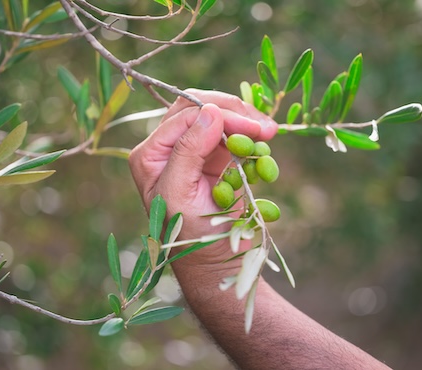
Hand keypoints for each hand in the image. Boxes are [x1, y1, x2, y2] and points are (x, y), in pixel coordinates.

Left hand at [128, 89, 276, 272]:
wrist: (214, 262)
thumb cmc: (190, 237)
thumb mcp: (180, 195)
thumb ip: (188, 151)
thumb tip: (211, 111)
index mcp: (151, 154)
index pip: (185, 115)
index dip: (221, 114)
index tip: (254, 129)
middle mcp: (169, 148)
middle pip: (201, 107)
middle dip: (235, 113)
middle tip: (266, 129)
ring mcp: (193, 150)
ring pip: (219, 116)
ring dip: (247, 122)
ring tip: (270, 133)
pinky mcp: (215, 158)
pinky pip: (233, 135)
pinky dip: (250, 137)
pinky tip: (264, 146)